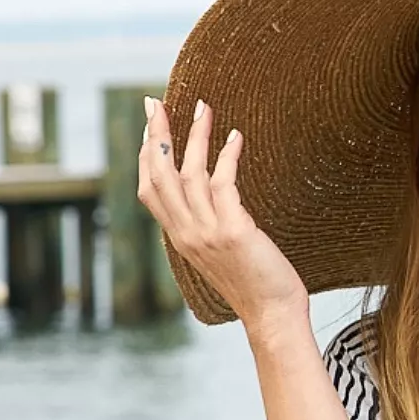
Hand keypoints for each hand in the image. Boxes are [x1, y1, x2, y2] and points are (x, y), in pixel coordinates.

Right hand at [137, 97, 307, 328]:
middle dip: (156, 135)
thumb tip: (211, 198)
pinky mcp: (233, 231)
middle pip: (159, 175)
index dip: (146, 156)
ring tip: (203, 108)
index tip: (150, 127)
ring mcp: (207, 233)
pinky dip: (227, 155)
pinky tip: (235, 137)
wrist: (272, 316)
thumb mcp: (220, 254)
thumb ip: (207, 228)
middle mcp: (187, 234)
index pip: (149, 191)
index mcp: (180, 239)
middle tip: (155, 102)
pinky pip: (224, 183)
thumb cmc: (254, 285)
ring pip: (189, 173)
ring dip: (195, 136)